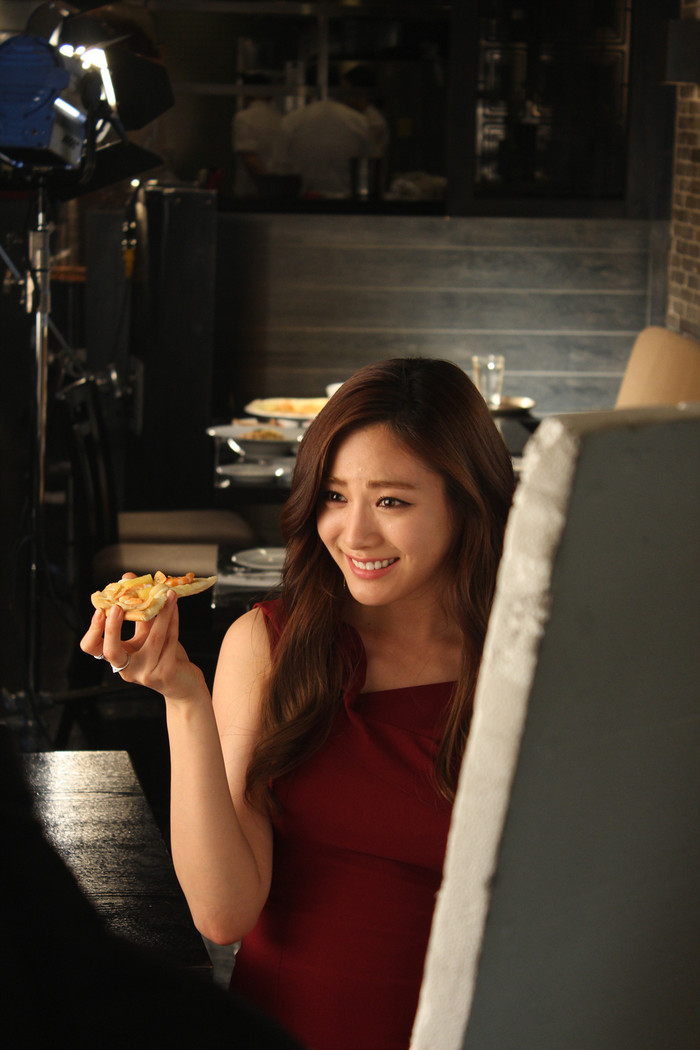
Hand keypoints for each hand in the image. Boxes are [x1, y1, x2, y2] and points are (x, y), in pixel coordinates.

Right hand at [80, 589, 205, 701]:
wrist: (184, 684)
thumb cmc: (163, 655)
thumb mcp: (148, 633)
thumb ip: (138, 609)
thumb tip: (128, 577)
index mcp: (118, 658)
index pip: (92, 647)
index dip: (93, 630)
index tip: (101, 609)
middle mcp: (127, 669)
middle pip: (110, 651)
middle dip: (112, 628)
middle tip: (118, 606)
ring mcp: (146, 673)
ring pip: (153, 639)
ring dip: (161, 612)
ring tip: (167, 594)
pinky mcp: (165, 673)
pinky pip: (169, 641)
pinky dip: (172, 621)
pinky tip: (174, 607)